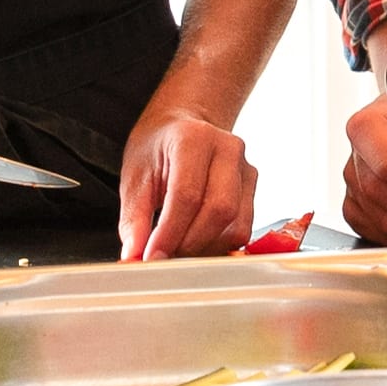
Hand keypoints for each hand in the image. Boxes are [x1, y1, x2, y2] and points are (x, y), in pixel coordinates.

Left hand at [120, 106, 256, 260]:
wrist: (182, 128)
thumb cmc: (158, 148)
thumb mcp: (135, 177)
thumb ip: (134, 219)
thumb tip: (134, 256)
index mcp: (194, 139)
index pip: (188, 195)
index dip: (170, 233)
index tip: (153, 257)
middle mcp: (227, 149)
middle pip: (219, 211)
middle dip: (190, 244)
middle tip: (164, 257)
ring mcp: (246, 168)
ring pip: (235, 225)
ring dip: (205, 248)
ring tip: (177, 250)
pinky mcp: (252, 188)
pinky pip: (242, 229)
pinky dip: (218, 245)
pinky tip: (196, 243)